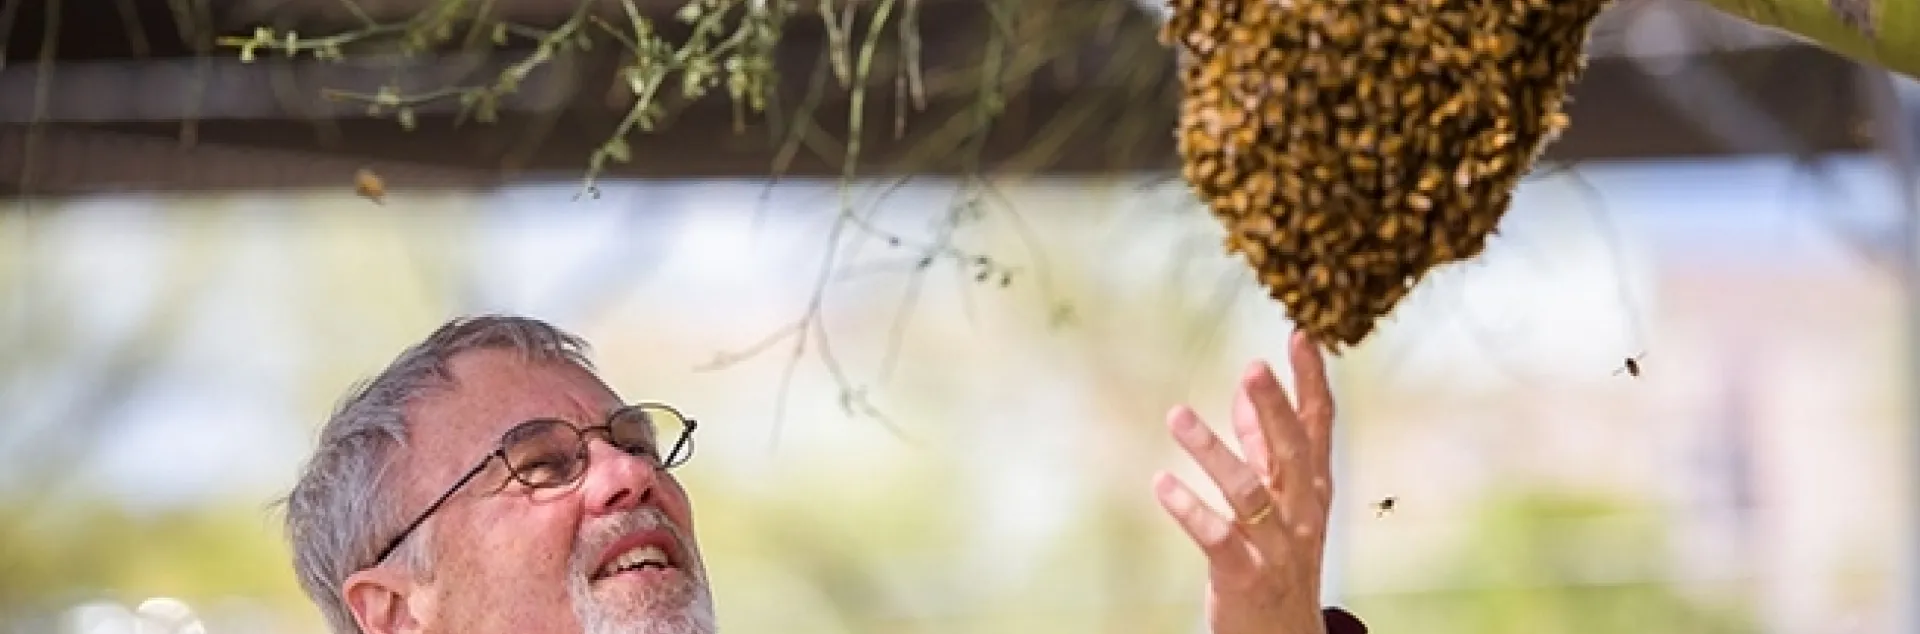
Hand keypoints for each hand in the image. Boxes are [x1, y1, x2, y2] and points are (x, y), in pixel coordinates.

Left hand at [1154, 332, 1336, 633]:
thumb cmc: (1280, 560)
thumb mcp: (1282, 502)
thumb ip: (1265, 448)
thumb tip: (1249, 392)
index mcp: (1311, 489)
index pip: (1318, 426)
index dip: (1311, 381)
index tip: (1301, 336)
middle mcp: (1301, 513)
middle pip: (1291, 452)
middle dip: (1274, 408)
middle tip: (1252, 367)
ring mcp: (1276, 546)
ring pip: (1249, 491)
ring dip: (1214, 451)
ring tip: (1177, 416)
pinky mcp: (1245, 575)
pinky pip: (1218, 538)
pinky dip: (1189, 510)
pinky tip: (1161, 484)